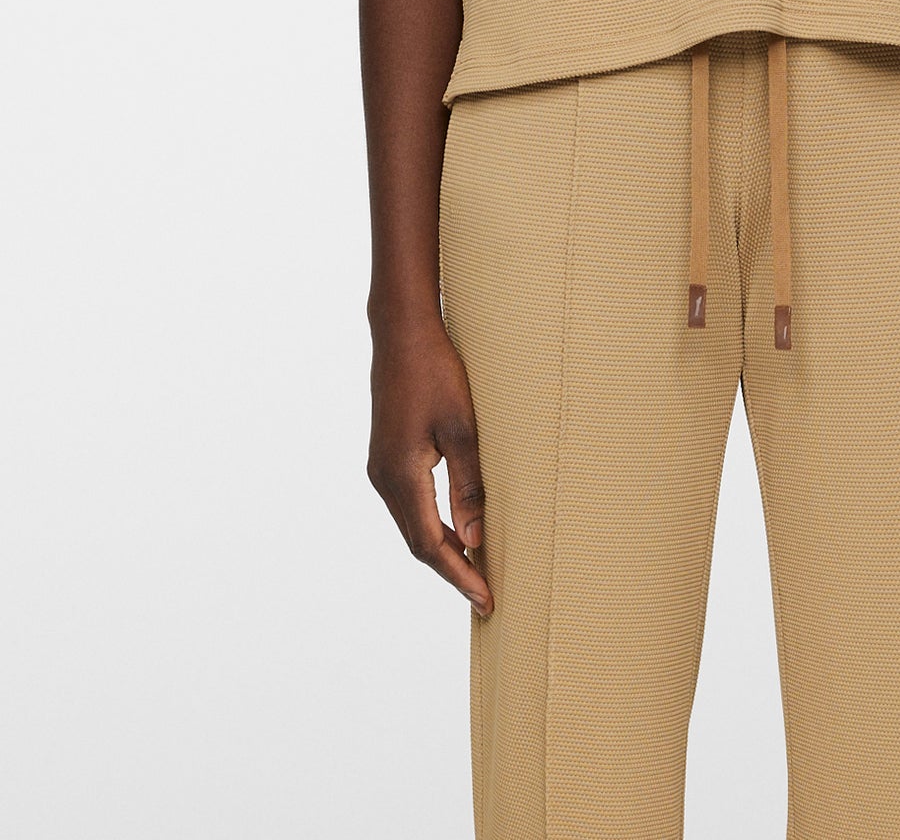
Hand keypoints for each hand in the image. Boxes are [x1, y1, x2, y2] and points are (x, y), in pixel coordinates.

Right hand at [366, 315, 494, 618]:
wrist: (402, 333)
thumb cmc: (436, 373)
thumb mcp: (462, 427)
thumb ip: (469, 485)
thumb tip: (477, 539)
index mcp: (400, 476)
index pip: (431, 544)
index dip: (460, 575)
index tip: (487, 598)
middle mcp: (383, 479)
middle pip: (418, 542)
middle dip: (452, 571)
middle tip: (486, 595)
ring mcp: (381, 468)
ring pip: (412, 526)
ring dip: (442, 549)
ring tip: (476, 570)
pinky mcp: (386, 457)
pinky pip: (409, 505)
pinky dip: (432, 525)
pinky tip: (457, 528)